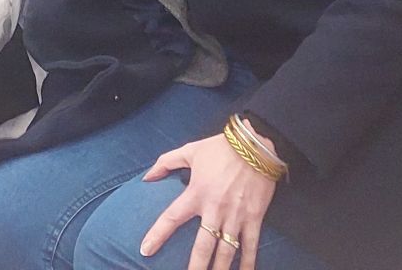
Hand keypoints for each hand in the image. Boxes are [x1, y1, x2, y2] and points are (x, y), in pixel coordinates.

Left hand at [139, 132, 278, 269]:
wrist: (255, 145)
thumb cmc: (221, 148)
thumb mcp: (190, 151)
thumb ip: (166, 162)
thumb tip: (147, 176)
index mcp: (196, 194)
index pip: (171, 218)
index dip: (157, 235)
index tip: (145, 250)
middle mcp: (214, 210)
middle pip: (202, 246)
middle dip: (195, 266)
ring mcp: (235, 216)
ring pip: (225, 252)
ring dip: (219, 269)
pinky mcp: (253, 218)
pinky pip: (250, 246)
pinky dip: (248, 263)